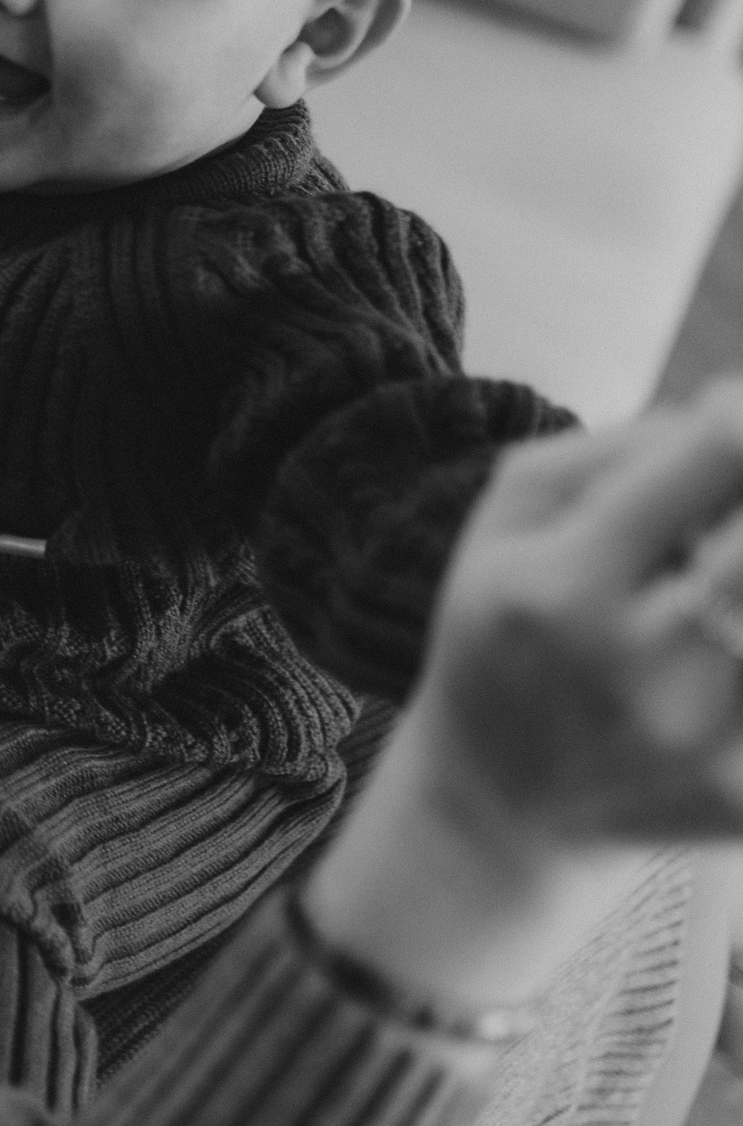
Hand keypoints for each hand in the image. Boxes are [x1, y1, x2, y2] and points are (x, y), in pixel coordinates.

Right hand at [419, 385, 742, 849]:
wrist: (495, 805)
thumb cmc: (503, 634)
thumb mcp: (503, 524)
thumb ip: (616, 451)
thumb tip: (733, 410)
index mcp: (558, 585)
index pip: (713, 460)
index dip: (741, 426)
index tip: (734, 425)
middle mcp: (630, 663)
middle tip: (713, 536)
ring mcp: (697, 739)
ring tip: (705, 593)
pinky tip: (715, 655)